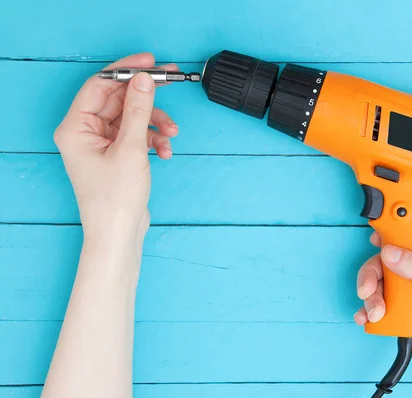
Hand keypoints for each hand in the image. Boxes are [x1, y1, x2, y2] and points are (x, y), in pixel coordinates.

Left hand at [54, 53, 177, 243]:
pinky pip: (138, 135)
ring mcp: (102, 144)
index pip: (100, 84)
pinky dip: (154, 140)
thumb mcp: (130, 149)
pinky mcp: (117, 155)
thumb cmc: (114, 198)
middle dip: (148, 97)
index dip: (126, 70)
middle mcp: (86, 132)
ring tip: (172, 133)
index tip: (151, 63)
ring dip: (155, 122)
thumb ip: (138, 110)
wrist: (119, 233)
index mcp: (76, 127)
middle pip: (119, 99)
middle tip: (171, 80)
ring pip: (132, 117)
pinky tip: (165, 152)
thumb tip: (144, 79)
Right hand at [354, 230, 411, 396]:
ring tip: (375, 312)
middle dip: (375, 272)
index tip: (377, 236)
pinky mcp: (408, 308)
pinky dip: (371, 309)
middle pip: (392, 257)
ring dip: (373, 295)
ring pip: (384, 280)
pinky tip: (368, 318)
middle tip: (368, 288)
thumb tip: (392, 252)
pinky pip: (384, 302)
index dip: (396, 230)